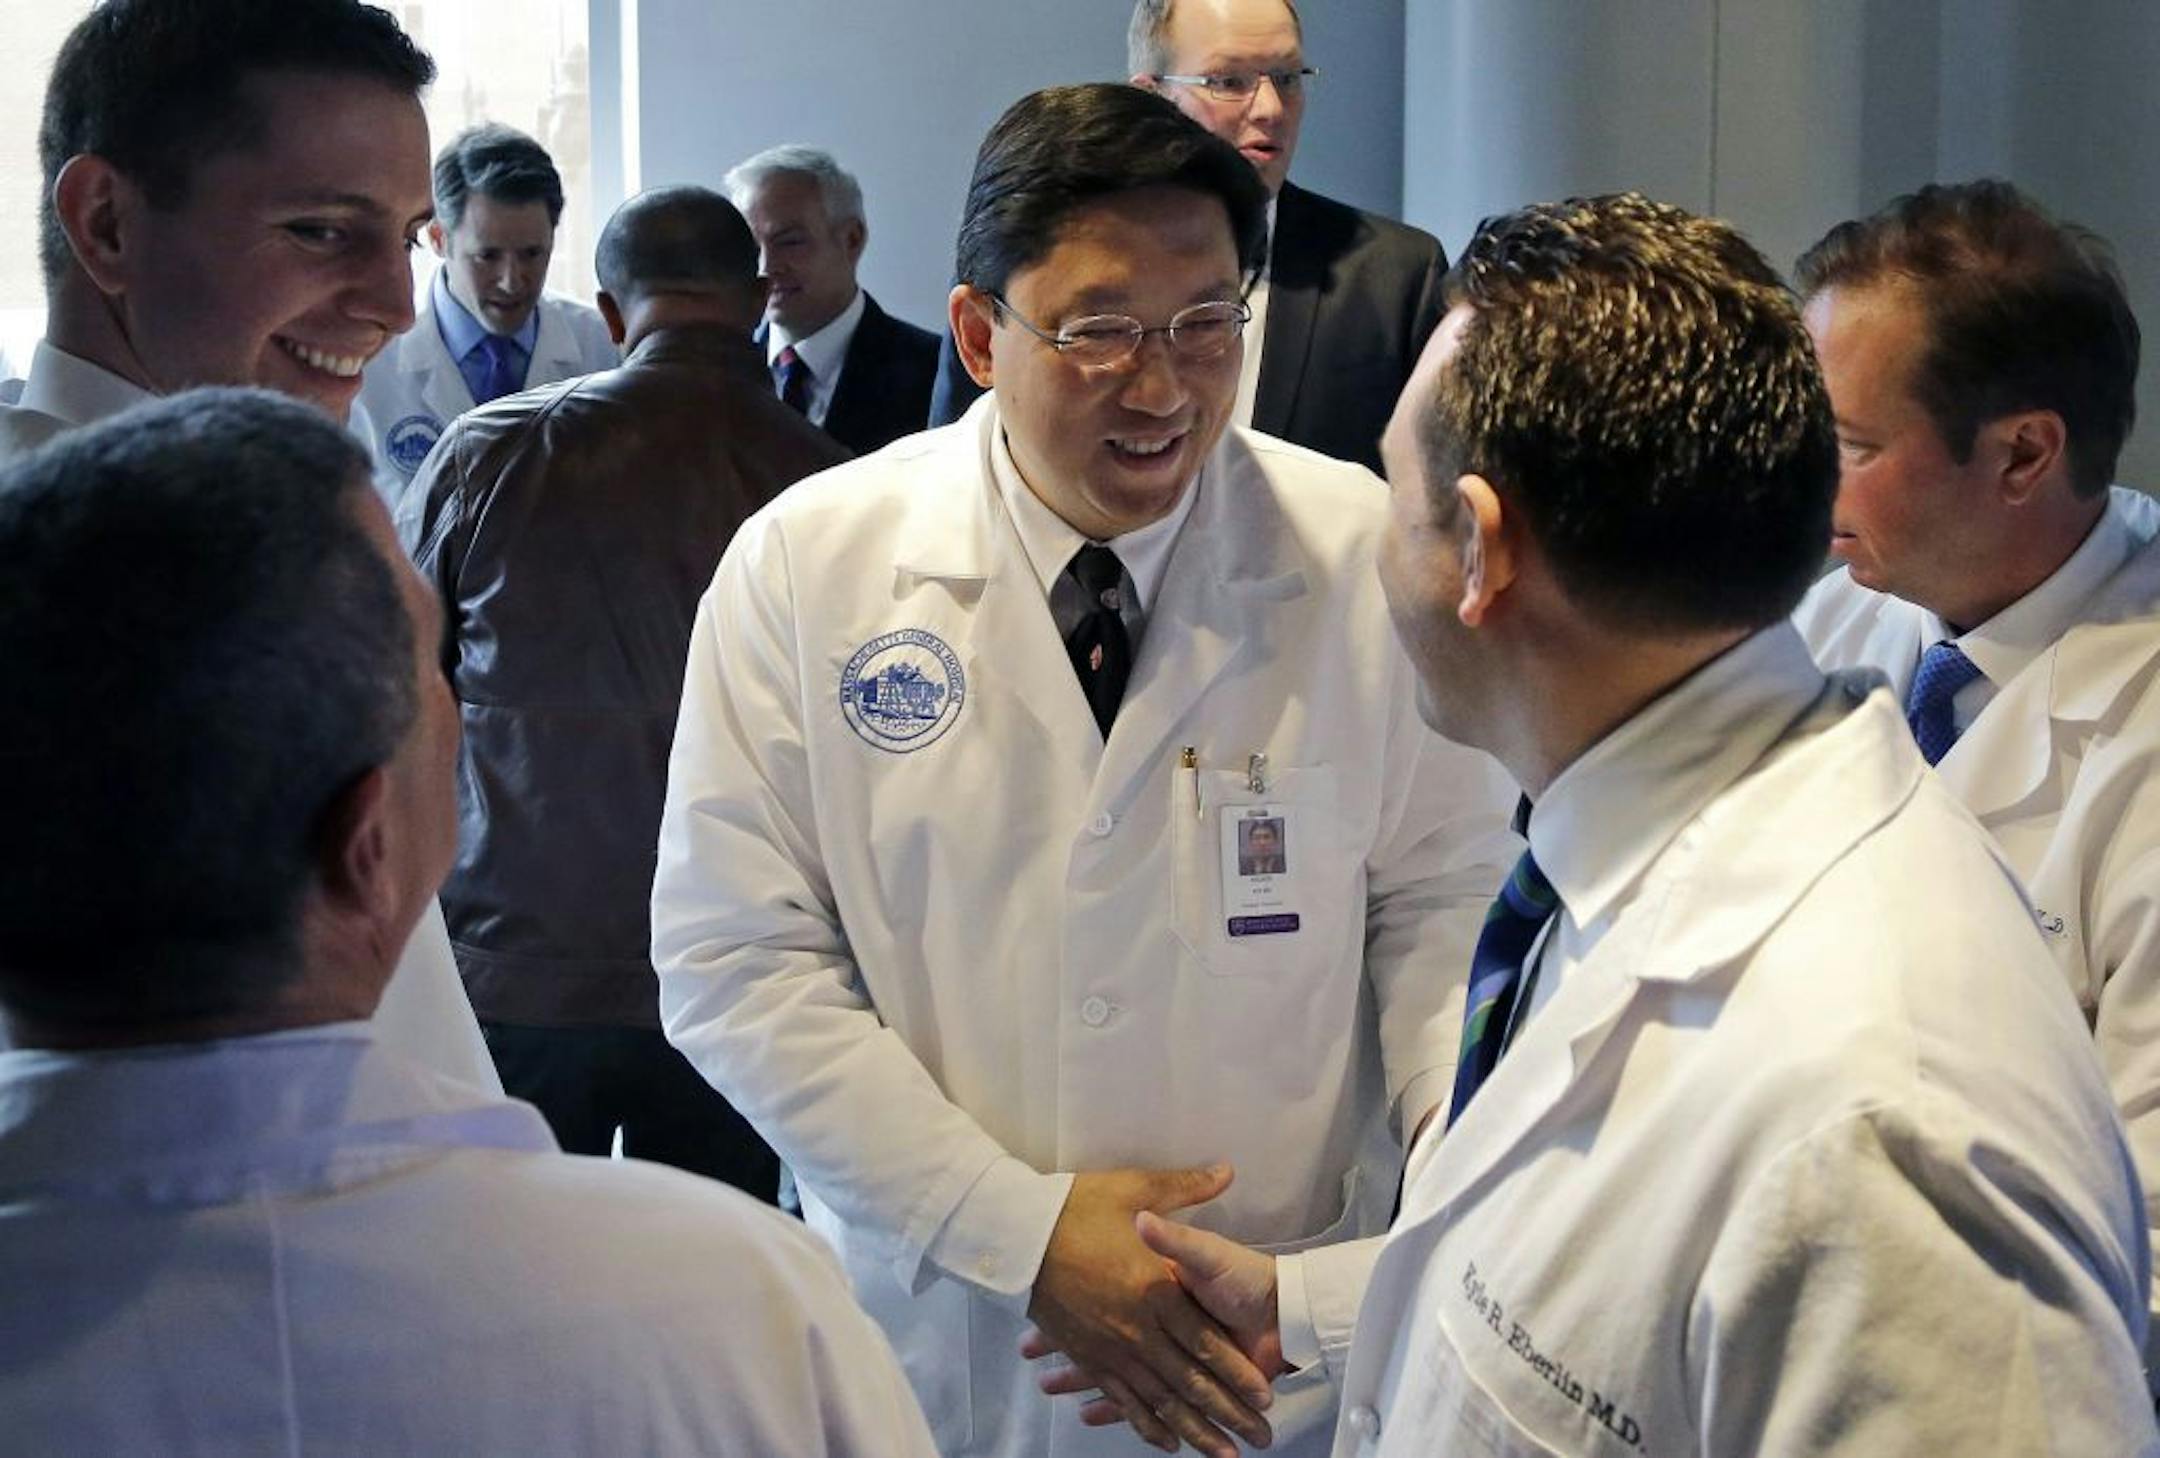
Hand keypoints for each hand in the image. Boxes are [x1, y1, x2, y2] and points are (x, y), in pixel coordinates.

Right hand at [1026, 1165, 1273, 1455]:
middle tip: (1259, 1439)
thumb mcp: (1134, 1189)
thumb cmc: (1076, 1209)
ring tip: (1224, 1455)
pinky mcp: (1088, 1356)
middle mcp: (1137, 1328)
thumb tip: (1227, 1172)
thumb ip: (1186, 1189)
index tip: (1264, 1395)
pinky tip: (1167, 1443)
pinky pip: (1122, 1400)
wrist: (1016, 1233)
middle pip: (1190, 1383)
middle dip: (1228, 1414)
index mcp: (1156, 1290)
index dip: (1237, 1373)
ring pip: (1161, 1402)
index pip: (1206, 1343)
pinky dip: (1146, 1425)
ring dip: (1195, 1431)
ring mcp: (1111, 1348)